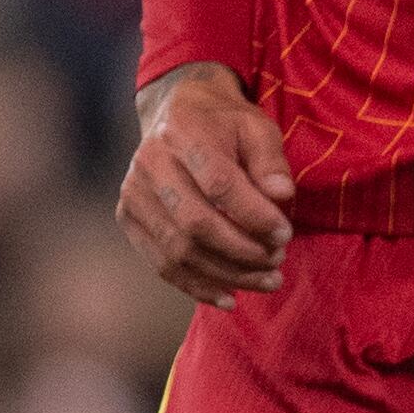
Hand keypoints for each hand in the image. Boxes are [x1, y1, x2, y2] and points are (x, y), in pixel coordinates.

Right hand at [120, 62, 296, 306]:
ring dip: (227, 275)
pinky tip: (230, 298)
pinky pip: (161, 263)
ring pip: (178, 251)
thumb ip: (270, 160)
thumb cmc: (224, 125)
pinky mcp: (128, 217)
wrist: (176, 114)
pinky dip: (197, 286)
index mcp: (183, 132)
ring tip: (267, 281)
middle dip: (242, 252)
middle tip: (278, 260)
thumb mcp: (256, 127)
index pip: (219, 183)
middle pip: (195, 223)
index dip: (254, 215)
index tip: (285, 234)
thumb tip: (281, 195)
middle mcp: (150, 163)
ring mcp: (134, 193)